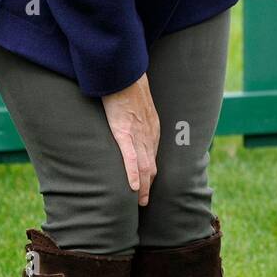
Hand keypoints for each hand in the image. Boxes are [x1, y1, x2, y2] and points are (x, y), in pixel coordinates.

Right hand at [102, 72, 159, 204]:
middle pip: (151, 166)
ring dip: (143, 186)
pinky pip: (129, 157)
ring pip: (143, 166)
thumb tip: (129, 124)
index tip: (147, 186)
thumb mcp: (137, 107)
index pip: (153, 156)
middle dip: (149, 185)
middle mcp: (148, 134)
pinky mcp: (123, 131)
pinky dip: (132, 173)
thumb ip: (137, 119)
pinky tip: (133, 187)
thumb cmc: (127, 88)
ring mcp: (137, 134)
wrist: (124, 74)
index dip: (151, 173)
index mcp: (152, 129)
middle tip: (144, 203)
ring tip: (140, 202)